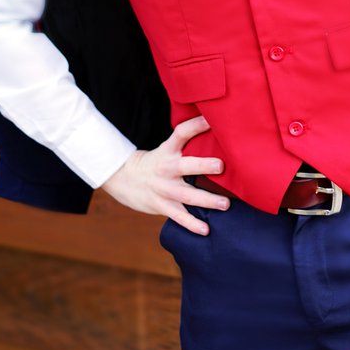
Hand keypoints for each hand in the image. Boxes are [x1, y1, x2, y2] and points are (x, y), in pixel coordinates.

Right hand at [100, 115, 227, 233]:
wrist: (124, 180)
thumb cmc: (156, 163)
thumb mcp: (167, 149)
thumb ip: (188, 144)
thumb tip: (220, 134)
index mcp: (168, 150)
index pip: (181, 133)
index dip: (195, 125)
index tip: (210, 119)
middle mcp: (166, 168)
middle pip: (185, 166)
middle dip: (203, 166)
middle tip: (220, 166)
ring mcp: (164, 189)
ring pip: (186, 195)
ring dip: (206, 200)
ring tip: (225, 204)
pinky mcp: (162, 206)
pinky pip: (179, 216)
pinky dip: (192, 224)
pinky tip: (206, 230)